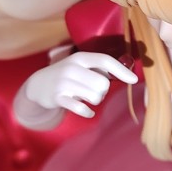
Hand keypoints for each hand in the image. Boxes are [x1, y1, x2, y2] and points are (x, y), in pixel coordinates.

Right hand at [19, 52, 136, 119]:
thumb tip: (127, 73)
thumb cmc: (66, 76)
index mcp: (80, 58)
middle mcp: (72, 68)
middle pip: (103, 83)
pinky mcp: (58, 97)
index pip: (105, 60)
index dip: (121, 70)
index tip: (134, 79)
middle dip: (102, 91)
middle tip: (93, 91)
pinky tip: (87, 112)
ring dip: (94, 101)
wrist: (37, 85)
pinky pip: (82, 108)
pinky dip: (88, 112)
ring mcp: (64, 82)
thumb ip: (99, 69)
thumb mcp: (80, 66)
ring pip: (95, 96)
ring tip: (86, 98)